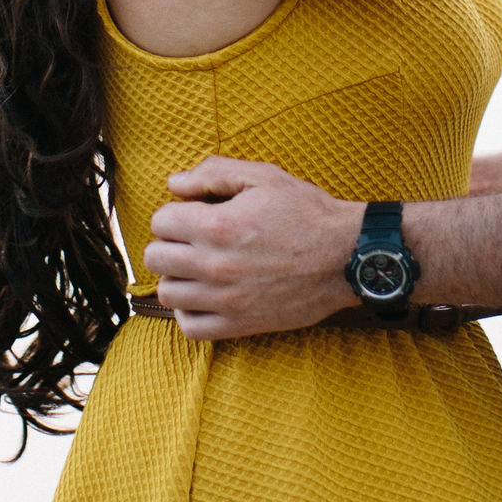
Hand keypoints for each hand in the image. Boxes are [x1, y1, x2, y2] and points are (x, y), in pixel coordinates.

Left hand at [143, 157, 365, 339]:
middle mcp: (215, 264)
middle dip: (168, 242)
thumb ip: (214, 172)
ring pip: (167, 293)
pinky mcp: (239, 323)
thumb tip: (174, 182)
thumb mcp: (264, 177)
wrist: (346, 255)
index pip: (161, 221)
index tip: (192, 213)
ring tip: (195, 266)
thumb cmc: (307, 213)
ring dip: (175, 276)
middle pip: (155, 257)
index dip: (175, 212)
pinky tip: (202, 296)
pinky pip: (190, 328)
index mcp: (218, 225)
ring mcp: (225, 299)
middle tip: (190, 238)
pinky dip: (188, 312)